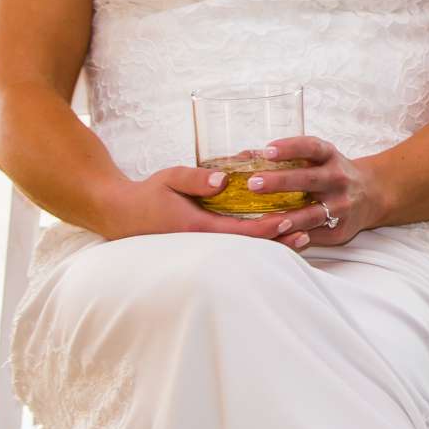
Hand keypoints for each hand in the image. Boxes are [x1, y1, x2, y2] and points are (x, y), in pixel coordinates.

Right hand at [95, 167, 303, 243]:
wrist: (122, 215)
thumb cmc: (147, 194)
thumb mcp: (170, 178)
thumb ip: (196, 178)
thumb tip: (223, 179)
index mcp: (198, 227)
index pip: (241, 232)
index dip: (267, 228)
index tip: (290, 220)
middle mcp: (204, 243)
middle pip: (249, 246)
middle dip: (278, 240)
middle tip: (307, 232)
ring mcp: (203, 247)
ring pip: (245, 249)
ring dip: (272, 244)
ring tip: (300, 237)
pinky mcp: (202, 245)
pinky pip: (234, 246)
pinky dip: (256, 241)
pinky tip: (274, 235)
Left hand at [239, 135, 385, 250]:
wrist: (372, 195)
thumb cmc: (332, 174)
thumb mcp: (319, 158)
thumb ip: (289, 158)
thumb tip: (244, 157)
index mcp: (331, 157)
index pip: (312, 148)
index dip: (290, 148)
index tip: (267, 150)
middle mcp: (338, 179)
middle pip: (308, 180)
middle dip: (280, 182)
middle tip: (252, 184)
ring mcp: (340, 206)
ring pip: (311, 214)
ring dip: (287, 218)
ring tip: (263, 221)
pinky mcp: (338, 230)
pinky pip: (312, 236)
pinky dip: (292, 238)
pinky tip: (275, 239)